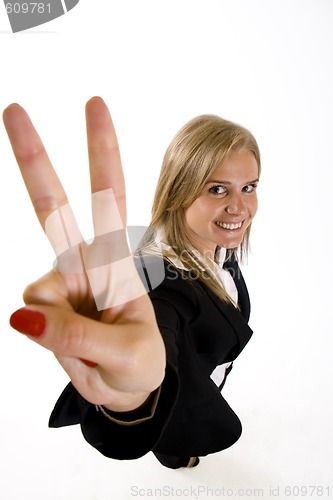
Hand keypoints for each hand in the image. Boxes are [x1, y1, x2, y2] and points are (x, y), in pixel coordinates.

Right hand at [3, 97, 165, 411]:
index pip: (109, 198)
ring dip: (57, 331)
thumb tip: (20, 314)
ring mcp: (62, 285)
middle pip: (56, 207)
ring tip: (91, 351)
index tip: (93, 105)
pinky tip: (70, 347)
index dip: (102, 152)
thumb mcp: (126, 354)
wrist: (129, 385)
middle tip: (13, 108)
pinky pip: (31, 320)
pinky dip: (48, 341)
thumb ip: (76, 334)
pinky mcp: (44, 308)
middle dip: (35, 159)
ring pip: (35, 290)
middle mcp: (85, 263)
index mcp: (118, 260)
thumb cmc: (139, 362)